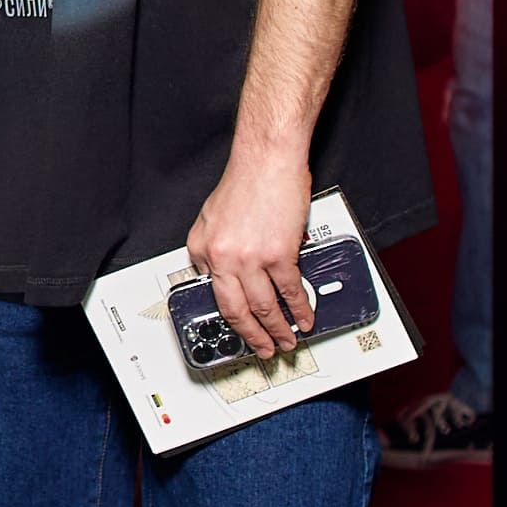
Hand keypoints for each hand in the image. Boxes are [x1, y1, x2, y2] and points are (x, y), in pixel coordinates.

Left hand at [186, 140, 316, 362]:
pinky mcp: (279, 255)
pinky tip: (304, 318)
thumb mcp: (212, 215)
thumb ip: (214, 246)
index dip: (229, 317)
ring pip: (265, 308)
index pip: (212, 293)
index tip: (239, 330)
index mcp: (202, 247)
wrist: (268, 157)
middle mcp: (222, 256)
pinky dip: (300, 309)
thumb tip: (224, 273)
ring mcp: (250, 258)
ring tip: (286, 340)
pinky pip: (291, 292)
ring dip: (278, 330)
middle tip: (263, 348)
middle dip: (252, 336)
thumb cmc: (248, 178)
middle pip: (237, 310)